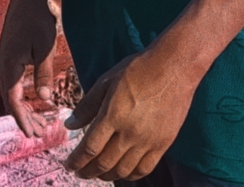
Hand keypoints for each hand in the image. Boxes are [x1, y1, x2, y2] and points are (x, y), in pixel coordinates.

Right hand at [0, 0, 59, 137]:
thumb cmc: (37, 20)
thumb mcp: (45, 48)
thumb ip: (44, 74)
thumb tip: (45, 99)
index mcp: (9, 66)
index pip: (14, 101)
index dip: (23, 120)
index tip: (32, 135)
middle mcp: (2, 66)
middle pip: (12, 100)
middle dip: (25, 119)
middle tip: (41, 134)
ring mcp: (4, 61)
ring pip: (12, 93)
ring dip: (25, 109)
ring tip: (40, 122)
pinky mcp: (9, 57)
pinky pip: (14, 83)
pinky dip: (23, 97)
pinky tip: (34, 102)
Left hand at [63, 47, 202, 180]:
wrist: (174, 68)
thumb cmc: (137, 70)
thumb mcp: (106, 82)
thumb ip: (87, 106)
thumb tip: (69, 125)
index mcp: (113, 115)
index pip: (90, 148)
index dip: (77, 161)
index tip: (69, 165)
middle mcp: (130, 132)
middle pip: (104, 162)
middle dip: (88, 171)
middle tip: (79, 172)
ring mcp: (148, 140)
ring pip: (123, 170)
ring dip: (107, 175)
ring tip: (98, 173)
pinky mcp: (164, 143)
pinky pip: (145, 168)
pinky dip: (131, 175)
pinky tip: (122, 172)